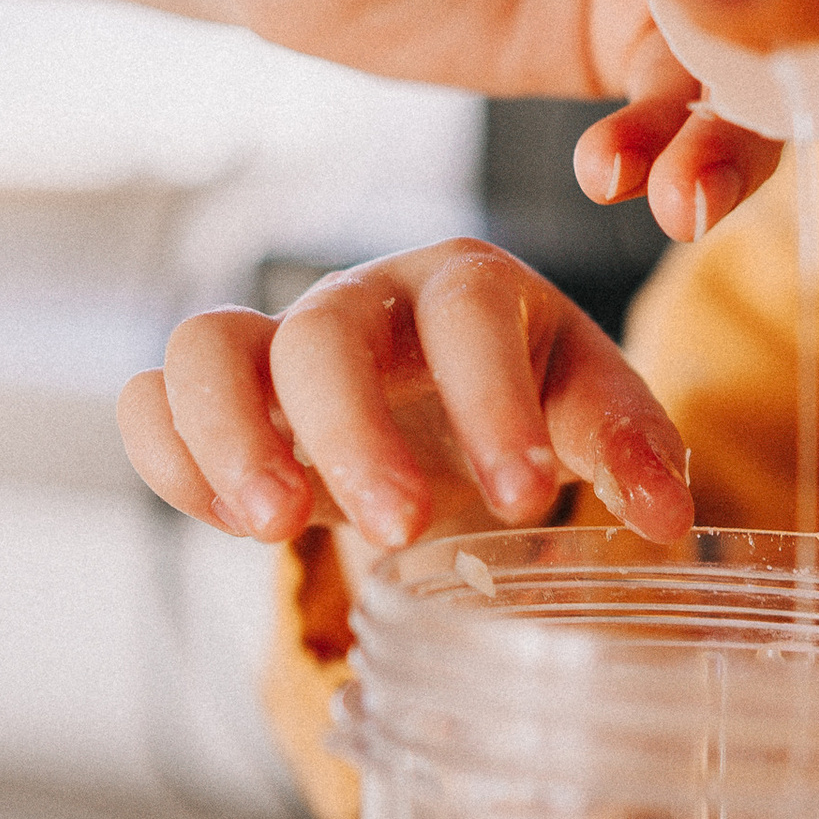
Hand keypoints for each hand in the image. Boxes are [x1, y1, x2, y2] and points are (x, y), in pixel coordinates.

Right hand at [118, 238, 693, 551]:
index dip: (492, 402)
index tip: (523, 500)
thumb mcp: (591, 412)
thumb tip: (664, 521)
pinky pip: (153, 395)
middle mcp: (364, 300)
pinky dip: (169, 453)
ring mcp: (277, 343)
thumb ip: (629, 448)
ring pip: (209, 345)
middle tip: (401, 531)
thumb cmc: (526, 401)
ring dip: (231, 437)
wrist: (452, 418)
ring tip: (275, 525)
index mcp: (470, 288)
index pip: (469, 315)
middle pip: (324, 332)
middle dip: (353, 435)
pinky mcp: (220, 396)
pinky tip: (223, 517)